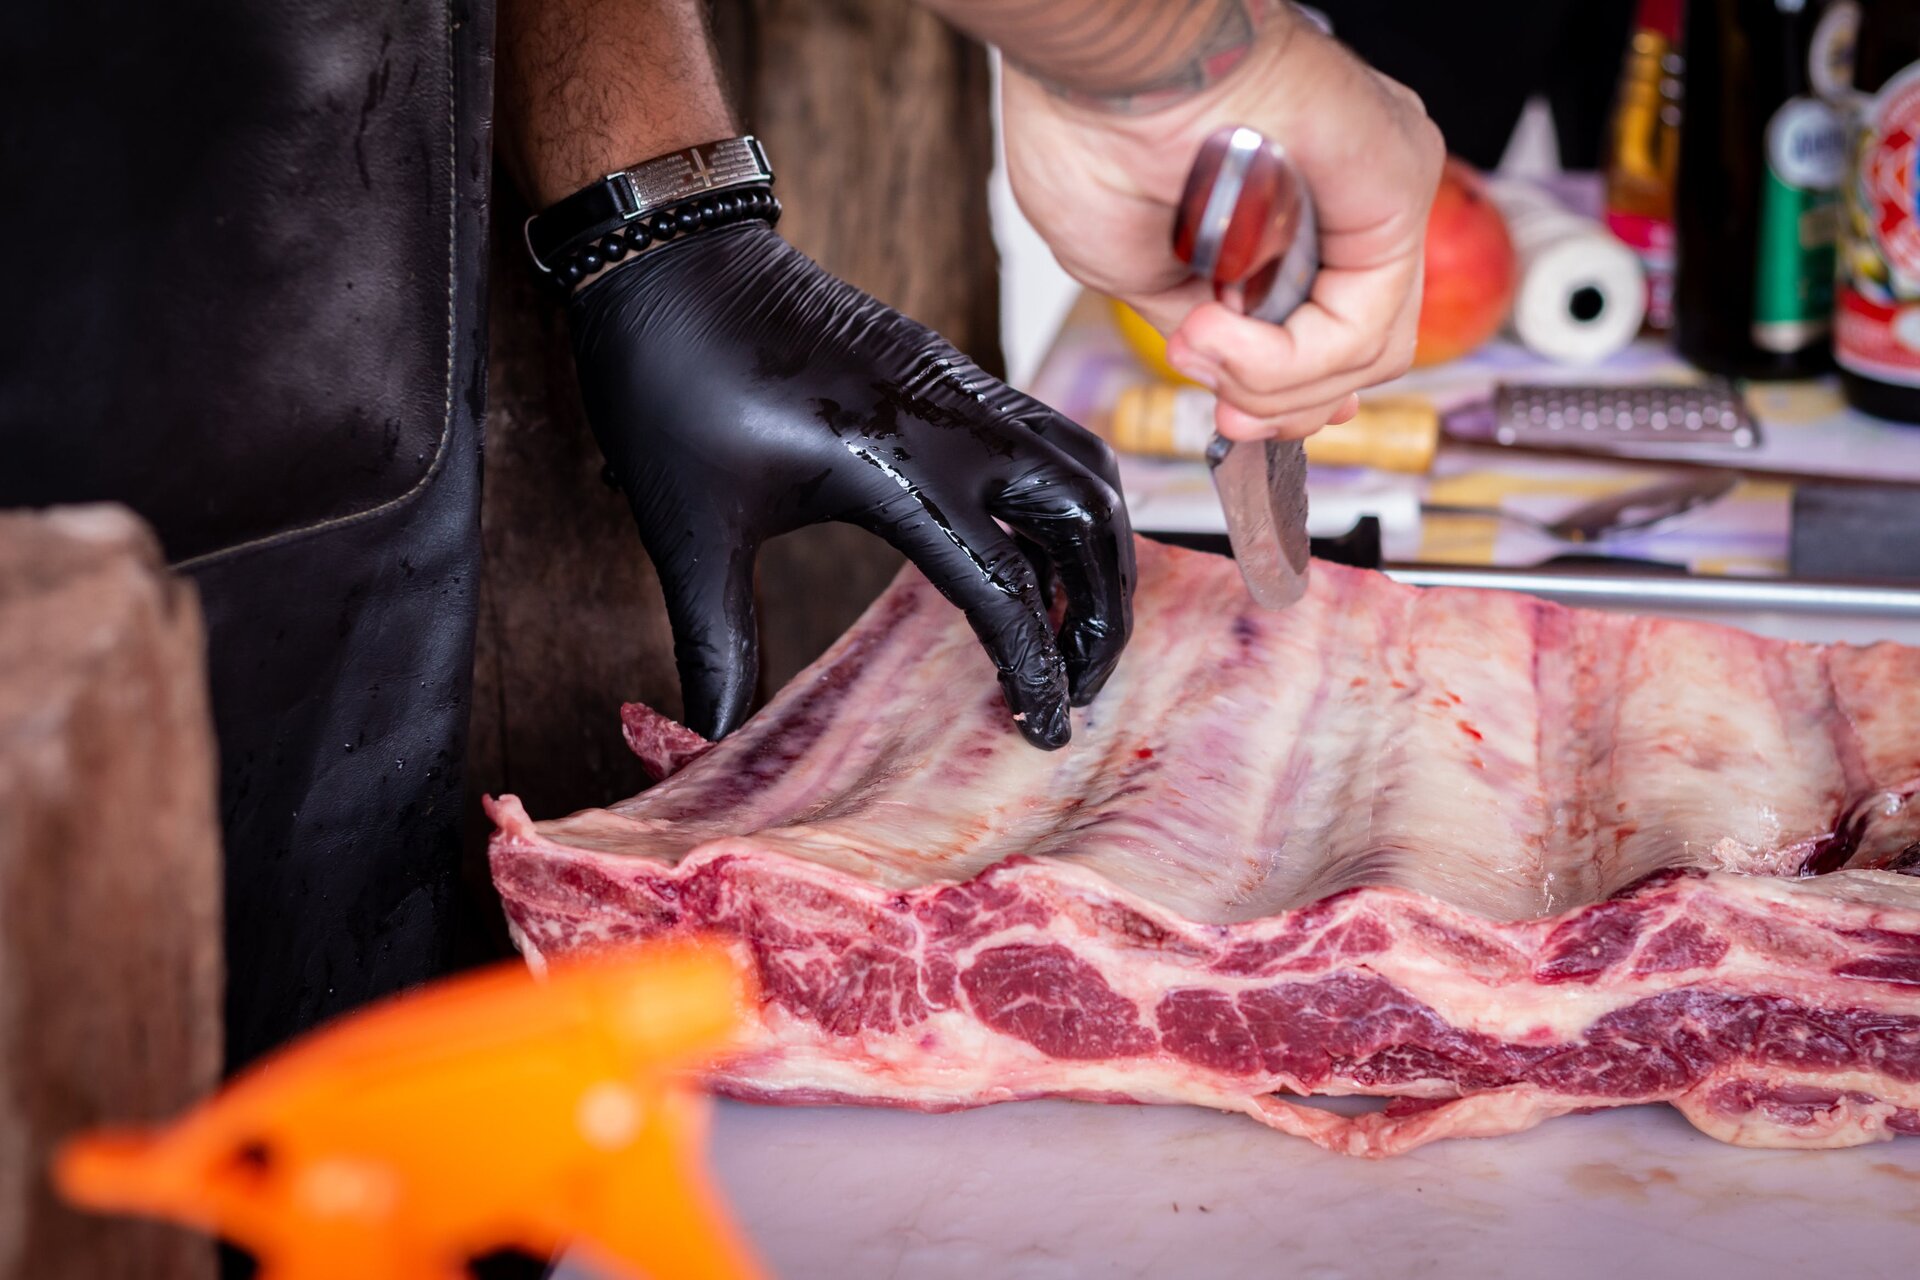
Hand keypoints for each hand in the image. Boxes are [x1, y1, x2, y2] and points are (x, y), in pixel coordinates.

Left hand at [568, 224, 1134, 748]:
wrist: (669, 254)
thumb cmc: (672, 383)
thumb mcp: (690, 527)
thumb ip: (718, 643)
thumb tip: (712, 740)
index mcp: (894, 464)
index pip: (1006, 585)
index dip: (1037, 667)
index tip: (1048, 730)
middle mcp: (952, 421)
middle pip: (1089, 519)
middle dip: (1104, 611)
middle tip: (1080, 684)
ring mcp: (962, 388)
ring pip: (1087, 469)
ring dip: (1103, 551)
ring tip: (1076, 626)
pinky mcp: (952, 372)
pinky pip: (1051, 439)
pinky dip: (1072, 504)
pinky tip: (1036, 554)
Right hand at [1001, 18, 1443, 440]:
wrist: (1101, 68)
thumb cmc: (1095, 135)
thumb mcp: (1141, 276)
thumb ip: (1211, 333)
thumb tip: (1235, 386)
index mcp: (1294, 211)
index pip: (1335, 336)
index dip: (1288, 397)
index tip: (1236, 424)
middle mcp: (1346, 199)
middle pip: (1357, 357)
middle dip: (1278, 405)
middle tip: (1221, 411)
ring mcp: (1378, 191)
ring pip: (1367, 353)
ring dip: (1271, 383)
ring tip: (1202, 350)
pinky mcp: (1395, 184)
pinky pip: (1366, 325)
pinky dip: (1289, 360)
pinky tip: (1222, 333)